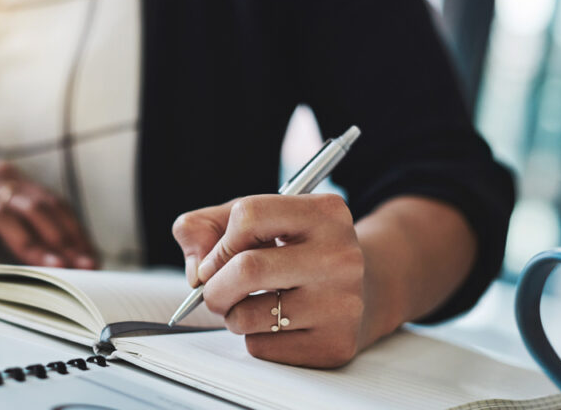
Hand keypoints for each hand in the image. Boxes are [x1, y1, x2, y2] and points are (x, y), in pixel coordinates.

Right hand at [0, 128, 96, 267]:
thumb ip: (11, 208)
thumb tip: (50, 243)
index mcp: (4, 176)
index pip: (50, 202)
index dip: (74, 228)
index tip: (93, 254)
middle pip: (35, 207)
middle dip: (65, 238)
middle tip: (86, 265)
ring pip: (2, 217)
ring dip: (32, 243)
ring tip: (55, 267)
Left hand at [173, 194, 367, 367]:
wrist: (364, 291)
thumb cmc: (296, 250)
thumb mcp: (258, 221)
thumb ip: (207, 228)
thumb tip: (196, 271)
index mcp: (325, 213)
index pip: (249, 215)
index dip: (219, 241)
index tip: (216, 259)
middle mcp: (341, 256)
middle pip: (247, 269)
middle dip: (214, 286)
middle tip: (214, 291)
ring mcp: (342, 304)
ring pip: (247, 316)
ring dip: (232, 315)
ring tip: (250, 305)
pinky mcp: (334, 344)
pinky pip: (262, 348)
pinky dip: (254, 338)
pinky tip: (277, 325)